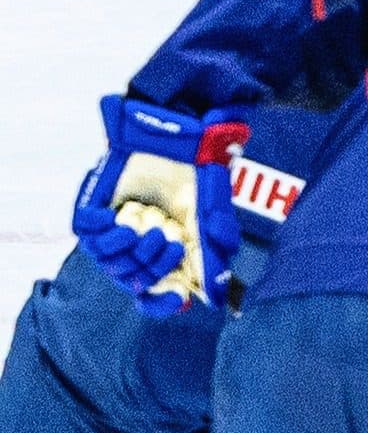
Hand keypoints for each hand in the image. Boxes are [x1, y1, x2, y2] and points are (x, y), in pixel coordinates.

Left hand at [72, 96, 245, 314]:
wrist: (173, 130)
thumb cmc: (193, 168)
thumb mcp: (212, 209)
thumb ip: (215, 247)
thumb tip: (214, 289)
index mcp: (168, 247)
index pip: (159, 290)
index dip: (163, 302)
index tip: (174, 299)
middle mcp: (139, 243)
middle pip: (137, 281)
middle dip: (155, 267)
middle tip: (172, 243)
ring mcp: (113, 229)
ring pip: (111, 264)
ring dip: (130, 252)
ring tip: (147, 229)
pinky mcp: (91, 211)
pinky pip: (88, 237)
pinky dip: (104, 234)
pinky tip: (120, 220)